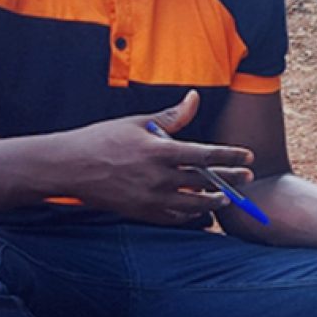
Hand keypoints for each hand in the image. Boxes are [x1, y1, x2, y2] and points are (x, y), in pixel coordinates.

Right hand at [59, 90, 255, 225]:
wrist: (68, 167)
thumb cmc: (103, 139)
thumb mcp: (138, 123)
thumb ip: (172, 116)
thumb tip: (195, 98)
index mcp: (160, 152)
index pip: (206, 155)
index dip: (230, 156)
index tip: (248, 156)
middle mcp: (158, 178)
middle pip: (205, 181)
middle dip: (230, 180)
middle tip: (249, 178)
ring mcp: (149, 199)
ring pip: (192, 204)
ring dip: (213, 201)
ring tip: (227, 198)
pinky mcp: (140, 213)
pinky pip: (172, 218)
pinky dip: (189, 215)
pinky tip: (199, 211)